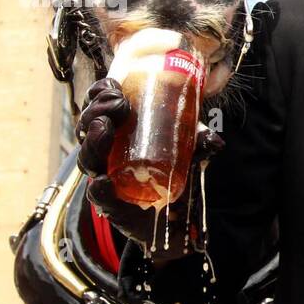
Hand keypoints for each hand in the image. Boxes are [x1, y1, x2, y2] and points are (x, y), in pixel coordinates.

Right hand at [76, 77, 223, 258]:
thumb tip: (215, 141)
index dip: (100, 93)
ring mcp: (104, 177)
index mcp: (117, 132)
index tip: (113, 85)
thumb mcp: (186, 151)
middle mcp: (104, 153)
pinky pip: (99, 196)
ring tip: (104, 127)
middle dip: (97, 111)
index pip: (99, 107)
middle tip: (116, 104)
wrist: (171, 218)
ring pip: (88, 158)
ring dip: (94, 141)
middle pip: (89, 128)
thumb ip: (198, 144)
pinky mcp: (110, 206)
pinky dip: (100, 188)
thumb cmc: (172, 172)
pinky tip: (103, 180)